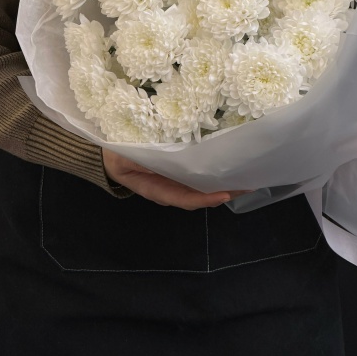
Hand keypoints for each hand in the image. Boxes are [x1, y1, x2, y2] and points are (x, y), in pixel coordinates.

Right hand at [102, 149, 249, 209]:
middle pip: (200, 196)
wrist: (109, 158)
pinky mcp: (177, 172)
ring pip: (201, 188)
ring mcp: (174, 182)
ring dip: (223, 185)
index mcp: (157, 189)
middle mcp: (170, 190)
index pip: (185, 198)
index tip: (224, 194)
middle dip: (223, 193)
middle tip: (247, 186)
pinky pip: (197, 177)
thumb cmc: (118, 157)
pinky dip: (214, 175)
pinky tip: (228, 168)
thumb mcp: (125, 158)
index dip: (205, 198)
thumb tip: (159, 158)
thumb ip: (141, 161)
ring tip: (245, 179)